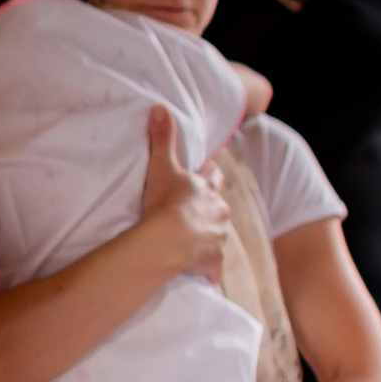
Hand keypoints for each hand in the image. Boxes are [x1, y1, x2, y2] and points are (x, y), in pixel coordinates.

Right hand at [138, 106, 231, 283]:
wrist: (169, 238)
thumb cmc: (165, 202)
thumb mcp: (161, 166)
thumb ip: (162, 137)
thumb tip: (160, 106)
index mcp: (205, 189)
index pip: (210, 176)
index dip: (209, 173)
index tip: (209, 170)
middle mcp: (217, 212)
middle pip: (220, 205)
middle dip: (215, 206)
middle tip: (207, 207)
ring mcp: (216, 237)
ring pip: (219, 234)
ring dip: (211, 235)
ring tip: (199, 239)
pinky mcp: (211, 261)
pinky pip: (213, 267)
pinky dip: (210, 270)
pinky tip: (207, 275)